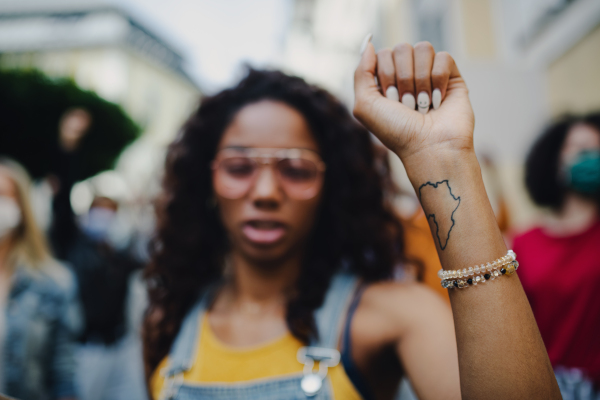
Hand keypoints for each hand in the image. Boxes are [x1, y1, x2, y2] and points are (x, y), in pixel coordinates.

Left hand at [353, 39, 474, 162]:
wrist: (430, 147)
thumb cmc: (396, 131)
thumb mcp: (364, 105)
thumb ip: (361, 72)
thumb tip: (368, 43)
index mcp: (386, 80)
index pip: (382, 54)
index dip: (385, 76)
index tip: (390, 101)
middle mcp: (407, 75)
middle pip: (402, 48)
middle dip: (402, 80)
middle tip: (407, 105)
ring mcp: (430, 74)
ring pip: (423, 48)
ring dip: (420, 81)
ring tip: (422, 104)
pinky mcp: (452, 76)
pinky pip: (443, 57)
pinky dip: (438, 80)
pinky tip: (438, 100)